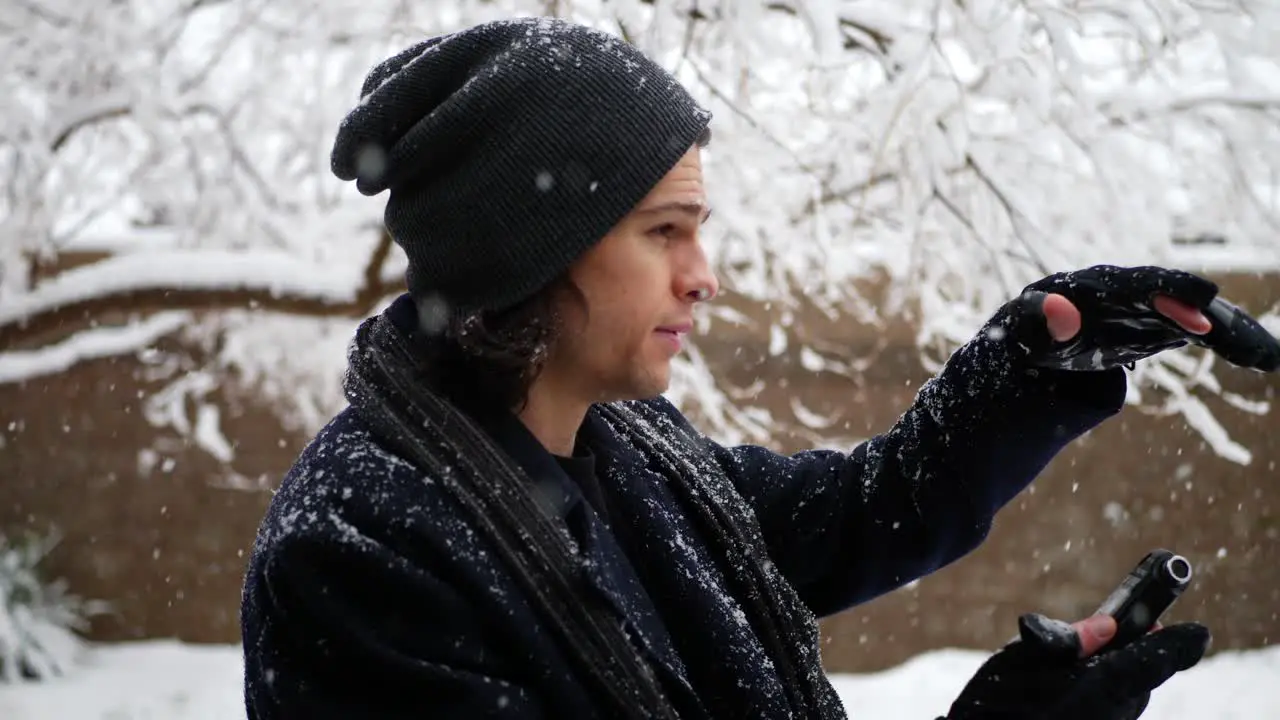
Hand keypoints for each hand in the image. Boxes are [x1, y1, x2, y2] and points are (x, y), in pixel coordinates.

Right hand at [944, 613, 1209, 719]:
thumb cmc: (988, 708)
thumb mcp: (1015, 662)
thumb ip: (1061, 641)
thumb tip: (1106, 626)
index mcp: (1081, 699)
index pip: (1138, 669)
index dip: (1168, 650)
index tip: (1196, 633)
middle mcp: (1098, 719)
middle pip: (1134, 684)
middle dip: (1139, 655)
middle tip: (1138, 623)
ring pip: (1126, 700)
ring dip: (1120, 676)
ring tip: (1093, 657)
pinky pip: (1112, 712)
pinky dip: (1105, 695)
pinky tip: (1081, 687)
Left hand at [990, 265, 1279, 371]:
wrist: (1028, 348)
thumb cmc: (1022, 335)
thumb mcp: (1022, 330)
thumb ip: (1037, 319)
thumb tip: (1060, 311)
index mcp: (1092, 287)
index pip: (1134, 286)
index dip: (1170, 291)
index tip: (1205, 298)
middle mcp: (1124, 292)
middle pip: (1173, 297)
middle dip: (1209, 313)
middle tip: (1242, 334)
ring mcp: (1144, 310)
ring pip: (1193, 315)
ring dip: (1231, 332)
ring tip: (1268, 356)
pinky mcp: (1155, 328)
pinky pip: (1195, 333)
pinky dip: (1226, 343)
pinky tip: (1260, 358)